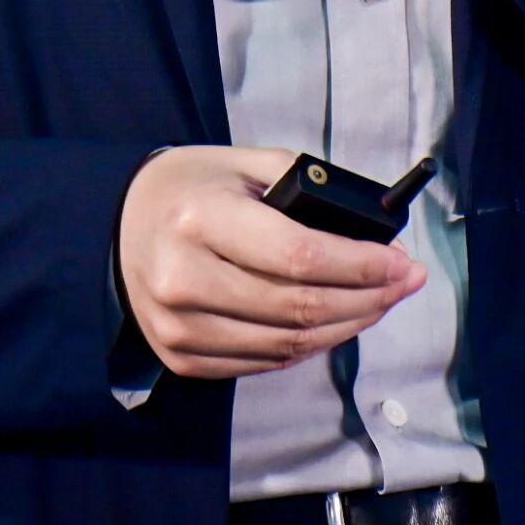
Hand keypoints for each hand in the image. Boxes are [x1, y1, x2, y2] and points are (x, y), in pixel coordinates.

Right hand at [116, 145, 425, 380]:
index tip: (401, 262)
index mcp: (199, 218)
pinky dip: (310, 345)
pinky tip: (335, 321)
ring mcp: (179, 327)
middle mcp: (183, 278)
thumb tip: (374, 232)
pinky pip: (264, 362)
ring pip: (288, 344)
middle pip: (299, 308)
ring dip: (348, 326)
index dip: (360, 265)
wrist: (120, 225)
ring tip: (379, 302)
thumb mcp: (245, 163)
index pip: (298, 256)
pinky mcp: (181, 358)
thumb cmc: (193, 188)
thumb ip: (307, 187)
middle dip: (368, 298)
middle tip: (403, 282)